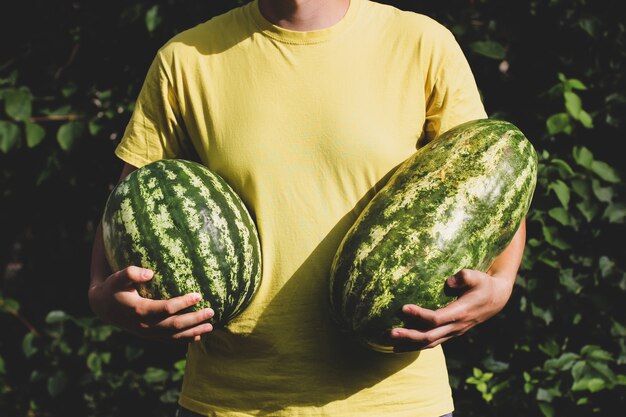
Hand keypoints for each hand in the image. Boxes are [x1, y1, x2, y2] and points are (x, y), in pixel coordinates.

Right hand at [88, 266, 213, 342]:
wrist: (103, 307)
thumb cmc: (113, 288)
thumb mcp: (117, 278)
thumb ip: (131, 273)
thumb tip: (150, 272)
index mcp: (139, 310)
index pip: (166, 309)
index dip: (183, 303)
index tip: (199, 295)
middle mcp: (145, 326)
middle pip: (174, 325)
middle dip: (194, 319)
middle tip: (211, 311)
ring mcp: (148, 333)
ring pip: (174, 336)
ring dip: (193, 332)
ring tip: (211, 326)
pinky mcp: (150, 336)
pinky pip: (169, 340)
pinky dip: (185, 340)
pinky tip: (198, 336)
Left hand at [389, 268, 513, 352]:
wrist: (496, 299)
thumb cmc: (484, 284)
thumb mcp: (478, 276)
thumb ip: (464, 276)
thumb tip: (449, 281)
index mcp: (461, 312)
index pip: (437, 318)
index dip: (420, 315)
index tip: (403, 308)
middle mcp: (456, 326)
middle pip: (430, 336)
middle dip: (409, 336)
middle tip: (391, 332)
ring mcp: (454, 332)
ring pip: (431, 343)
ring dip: (411, 345)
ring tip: (392, 345)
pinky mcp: (451, 333)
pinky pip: (433, 343)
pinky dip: (418, 346)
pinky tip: (403, 346)